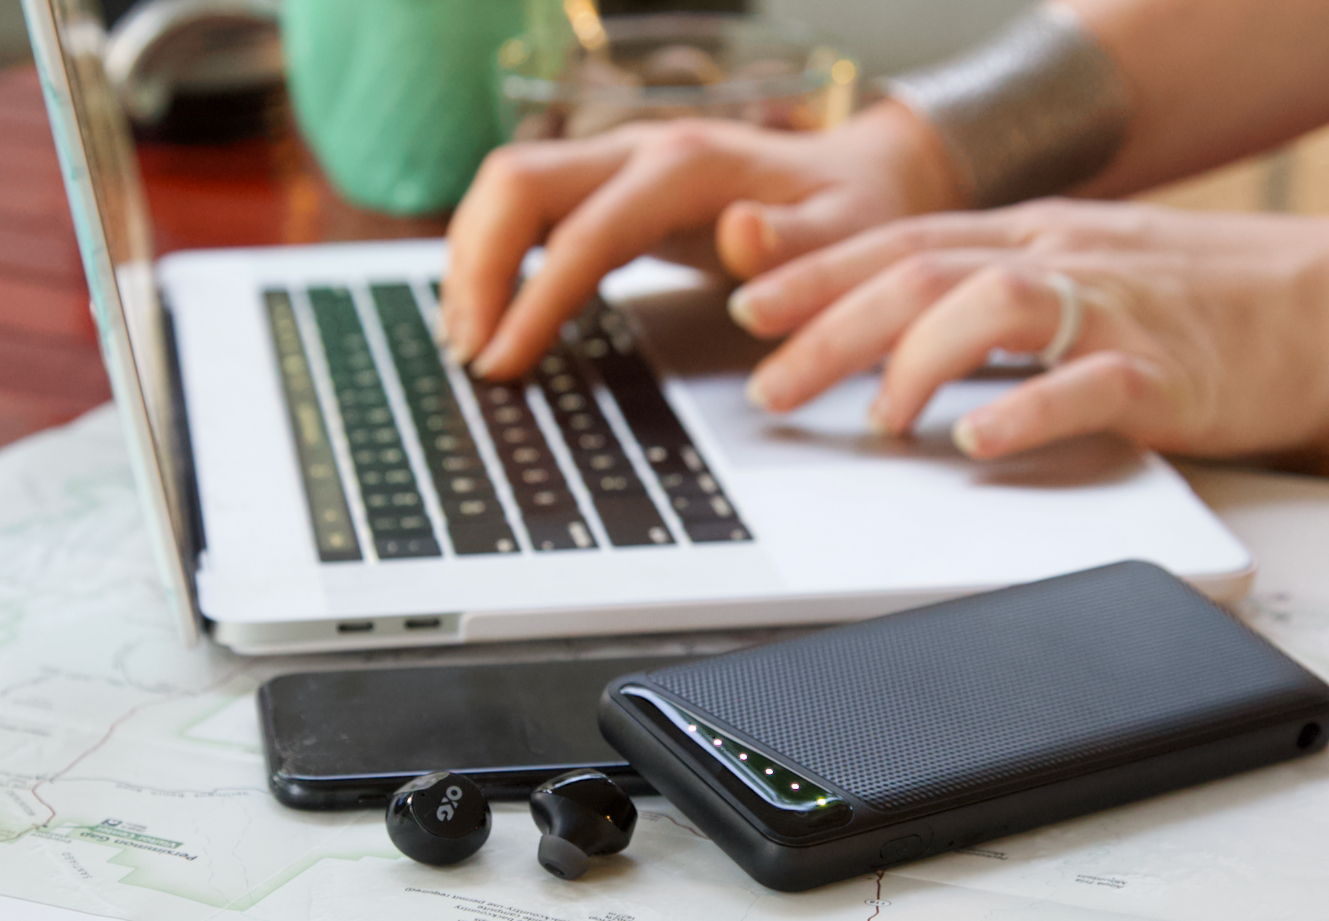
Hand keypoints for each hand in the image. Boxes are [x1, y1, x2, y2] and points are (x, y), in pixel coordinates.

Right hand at [440, 100, 960, 379]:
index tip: (502, 363)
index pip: (581, 233)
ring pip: (507, 187)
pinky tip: (492, 309)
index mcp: (687, 167)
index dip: (531, 301)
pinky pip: (526, 205)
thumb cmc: (851, 216)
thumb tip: (739, 235)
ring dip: (473, 261)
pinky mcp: (608, 180)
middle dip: (476, 270)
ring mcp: (617, 158)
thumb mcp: (848, 238)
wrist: (861, 176)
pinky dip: (495, 254)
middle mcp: (638, 148)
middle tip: (469, 353)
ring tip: (467, 339)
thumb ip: (795, 247)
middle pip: (515, 183)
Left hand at [729, 200, 1328, 458]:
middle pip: (919, 273)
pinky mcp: (1166, 370)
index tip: (748, 307)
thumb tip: (896, 332)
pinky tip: (980, 439)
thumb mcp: (1078, 271)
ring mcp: (1111, 310)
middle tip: (770, 389)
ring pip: (988, 306)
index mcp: (1030, 238)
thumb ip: (991, 293)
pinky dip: (1026, 408)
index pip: (901, 240)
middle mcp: (1058, 259)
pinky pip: (1088, 383)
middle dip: (829, 328)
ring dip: (914, 361)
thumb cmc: (1203, 297)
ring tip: (875, 420)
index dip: (816, 272)